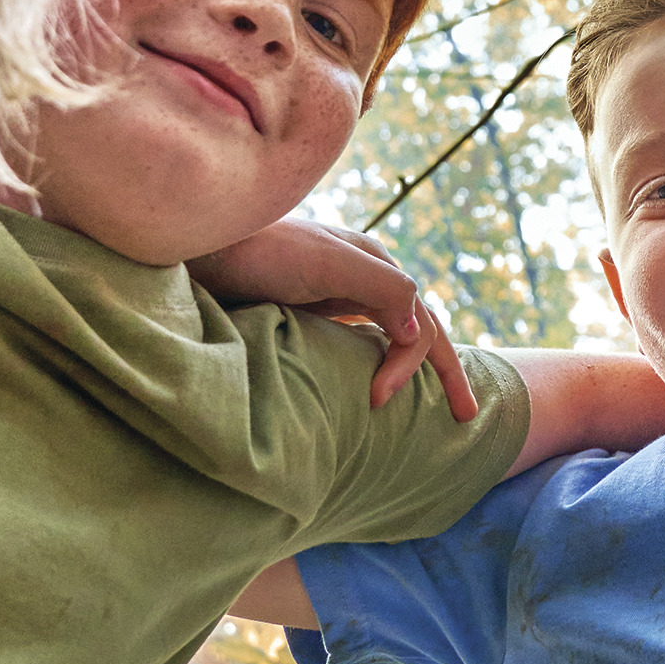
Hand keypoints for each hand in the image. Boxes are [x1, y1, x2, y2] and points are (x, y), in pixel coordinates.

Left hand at [190, 216, 476, 416]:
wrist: (196, 246)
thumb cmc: (257, 252)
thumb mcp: (324, 262)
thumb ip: (380, 286)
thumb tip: (417, 330)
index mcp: (374, 264)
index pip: (420, 324)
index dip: (413, 366)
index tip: (376, 401)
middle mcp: (361, 277)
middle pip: (418, 328)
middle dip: (446, 371)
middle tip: (468, 417)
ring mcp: (334, 292)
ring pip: (389, 334)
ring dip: (411, 367)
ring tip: (421, 404)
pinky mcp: (306, 306)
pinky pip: (355, 338)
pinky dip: (373, 361)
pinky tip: (366, 381)